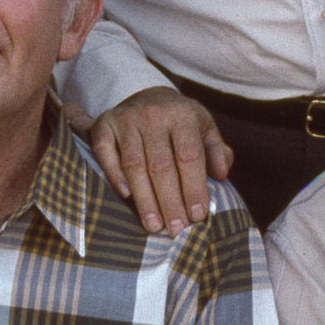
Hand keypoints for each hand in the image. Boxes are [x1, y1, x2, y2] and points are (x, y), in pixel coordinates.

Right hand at [87, 89, 233, 235]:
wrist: (147, 95)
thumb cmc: (180, 122)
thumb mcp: (204, 128)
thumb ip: (216, 151)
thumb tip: (221, 175)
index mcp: (182, 114)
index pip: (189, 156)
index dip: (193, 188)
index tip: (197, 215)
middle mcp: (153, 114)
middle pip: (161, 165)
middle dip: (170, 201)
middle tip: (176, 229)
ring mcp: (126, 118)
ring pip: (134, 165)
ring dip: (144, 199)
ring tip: (154, 225)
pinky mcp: (103, 124)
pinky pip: (105, 153)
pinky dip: (114, 175)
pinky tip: (125, 197)